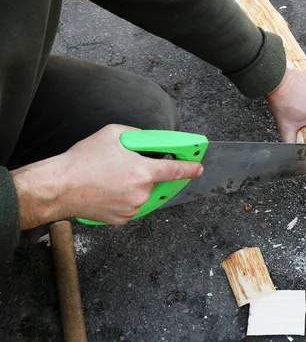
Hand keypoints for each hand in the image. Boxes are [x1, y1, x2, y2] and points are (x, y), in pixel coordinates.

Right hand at [11, 124, 202, 228]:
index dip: (190, 168)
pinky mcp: (122, 219)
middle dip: (150, 174)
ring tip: (113, 178)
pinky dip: (127, 198)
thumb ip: (139, 137)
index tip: (198, 168)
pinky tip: (110, 190)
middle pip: (157, 182)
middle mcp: (142, 193)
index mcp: (144, 172)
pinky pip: (133, 206)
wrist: (59, 187)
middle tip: (131, 168)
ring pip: (145, 195)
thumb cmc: (83, 160)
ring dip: (137, 187)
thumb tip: (148, 142)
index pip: (176, 170)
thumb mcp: (113, 134)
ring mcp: (133, 208)